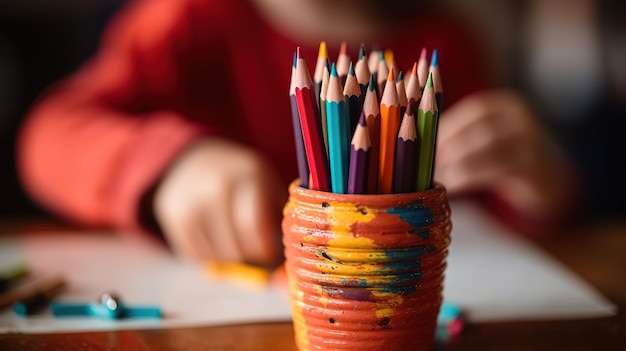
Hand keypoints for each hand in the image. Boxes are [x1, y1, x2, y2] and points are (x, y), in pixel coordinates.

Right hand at [153, 138, 284, 266]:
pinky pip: (196, 256)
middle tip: (256, 250)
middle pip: (237, 247)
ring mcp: (190, 202)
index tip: (272, 253)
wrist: (195, 158)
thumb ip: (281, 213)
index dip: (266, 249)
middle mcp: (215, 188)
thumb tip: (289, 255)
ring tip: (236, 241)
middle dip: (252, 256)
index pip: (254, 226)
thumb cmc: (242, 177)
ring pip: (217, 256)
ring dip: (232, 258)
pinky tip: (217, 240)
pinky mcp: (172, 216)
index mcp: (247, 176)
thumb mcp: (267, 182)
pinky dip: (210, 257)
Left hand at [434, 90, 573, 222]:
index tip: (427, 143)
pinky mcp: (533, 167)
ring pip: (489, 147)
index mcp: (505, 105)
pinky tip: (453, 185)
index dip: (448, 126)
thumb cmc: (505, 157)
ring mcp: (531, 142)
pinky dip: (470, 177)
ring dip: (458, 162)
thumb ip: (461, 137)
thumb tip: (421, 146)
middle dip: (451, 145)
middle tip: (430, 162)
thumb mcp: (487, 140)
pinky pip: (497, 169)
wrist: (549, 180)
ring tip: (440, 175)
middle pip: (482, 127)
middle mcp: (521, 119)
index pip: (474, 109)